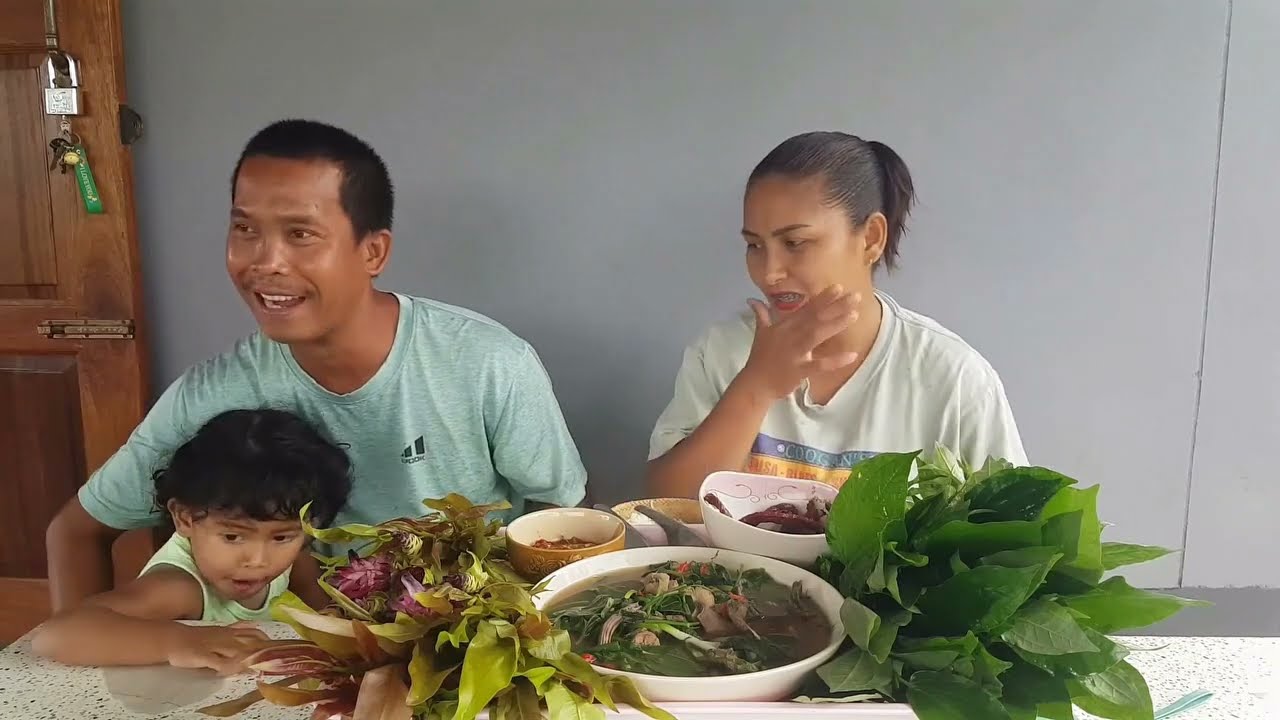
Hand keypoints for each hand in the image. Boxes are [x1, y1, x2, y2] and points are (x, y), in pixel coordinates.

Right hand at [165, 622, 269, 675]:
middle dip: (263, 651)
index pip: (253, 633)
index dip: (266, 640)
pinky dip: (228, 666)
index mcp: (230, 632)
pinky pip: (218, 662)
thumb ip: (237, 629)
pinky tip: (235, 671)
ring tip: (261, 666)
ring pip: (236, 651)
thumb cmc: (197, 637)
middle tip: (275, 659)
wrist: (173, 639)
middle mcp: (225, 637)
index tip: (278, 647)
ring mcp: (215, 646)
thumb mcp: (220, 630)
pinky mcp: (203, 656)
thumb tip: (255, 626)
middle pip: (248, 642)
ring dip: (249, 658)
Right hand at [738, 285, 861, 399]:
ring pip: (817, 335)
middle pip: (815, 318)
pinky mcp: (799, 370)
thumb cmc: (760, 357)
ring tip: (854, 315)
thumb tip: (752, 300)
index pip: (806, 309)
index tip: (838, 287)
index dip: (822, 298)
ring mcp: (795, 353)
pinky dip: (835, 361)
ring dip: (835, 324)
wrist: (755, 383)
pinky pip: (820, 365)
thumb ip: (762, 314)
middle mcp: (790, 335)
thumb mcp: (760, 333)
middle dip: (835, 306)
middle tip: (855, 296)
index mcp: (784, 326)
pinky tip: (852, 355)